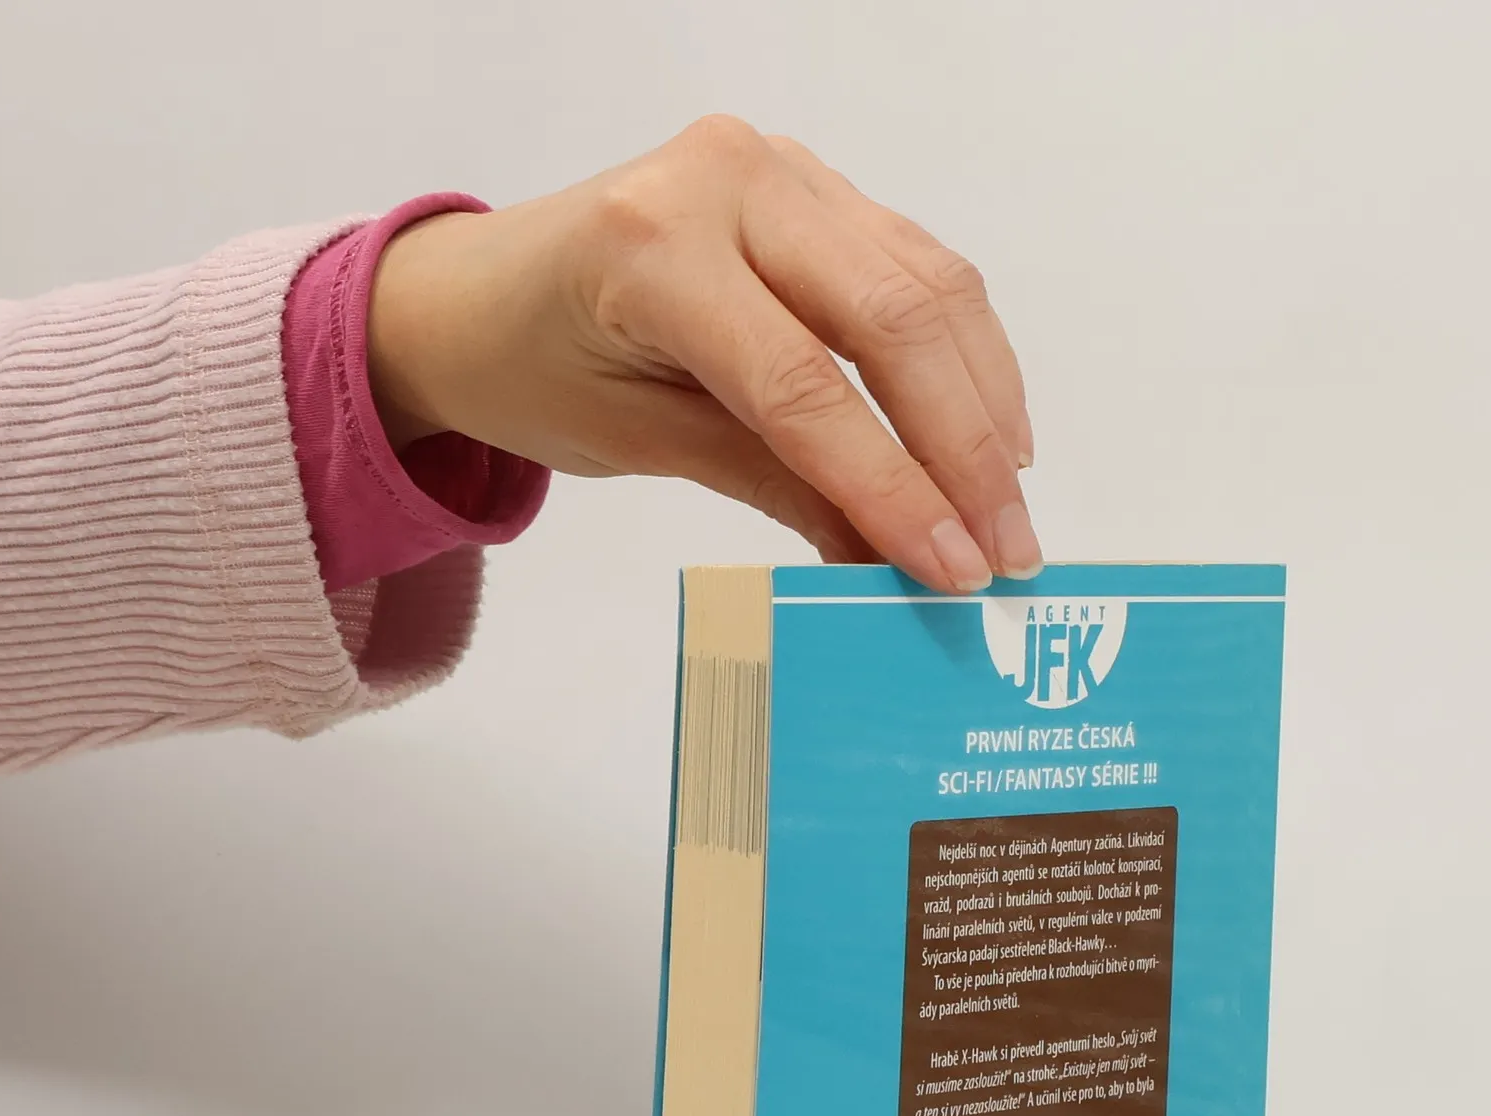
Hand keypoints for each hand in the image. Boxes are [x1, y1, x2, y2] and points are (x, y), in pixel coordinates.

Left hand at [367, 116, 1038, 593]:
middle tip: (1009, 550)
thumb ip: (772, 485)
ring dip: (984, 402)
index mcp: (653, 247)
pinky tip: (992, 430)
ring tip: (1011, 505)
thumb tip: (889, 562)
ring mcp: (779, 167)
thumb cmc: (532, 368)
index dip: (892, 488)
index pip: (803, 386)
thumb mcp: (638, 441)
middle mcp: (727, 180)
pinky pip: (916, 265)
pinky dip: (964, 354)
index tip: (954, 572)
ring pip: (927, 284)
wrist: (479, 290)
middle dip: (964, 449)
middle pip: (890, 320)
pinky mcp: (813, 182)